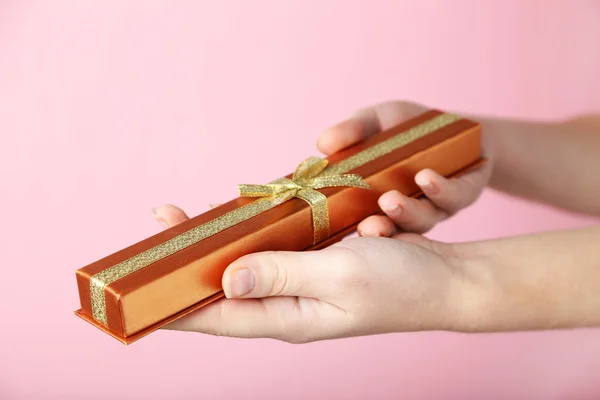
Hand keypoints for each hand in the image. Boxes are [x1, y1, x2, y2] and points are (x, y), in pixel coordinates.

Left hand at [154, 205, 470, 342]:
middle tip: (165, 221)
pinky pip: (276, 250)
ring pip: (248, 268)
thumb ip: (281, 275)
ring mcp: (302, 286)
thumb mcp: (340, 276)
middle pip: (224, 290)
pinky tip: (243, 218)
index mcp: (288, 318)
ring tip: (191, 220)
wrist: (447, 280)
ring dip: (221, 246)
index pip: (216, 316)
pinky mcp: (317, 266)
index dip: (175, 301)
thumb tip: (224, 280)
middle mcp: (288, 306)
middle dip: (190, 261)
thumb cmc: (402, 283)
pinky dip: (256, 234)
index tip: (140, 279)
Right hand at [317, 100, 493, 235]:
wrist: (461, 127)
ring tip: (390, 200)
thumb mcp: (375, 121)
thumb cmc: (408, 129)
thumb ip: (351, 131)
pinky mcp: (463, 194)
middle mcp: (405, 212)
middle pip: (391, 231)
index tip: (335, 233)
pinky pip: (452, 197)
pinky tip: (425, 177)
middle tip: (366, 228)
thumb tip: (322, 144)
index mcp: (376, 203)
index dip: (349, 228)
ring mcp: (434, 207)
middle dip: (380, 230)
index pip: (360, 222)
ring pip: (421, 220)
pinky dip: (438, 188)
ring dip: (406, 212)